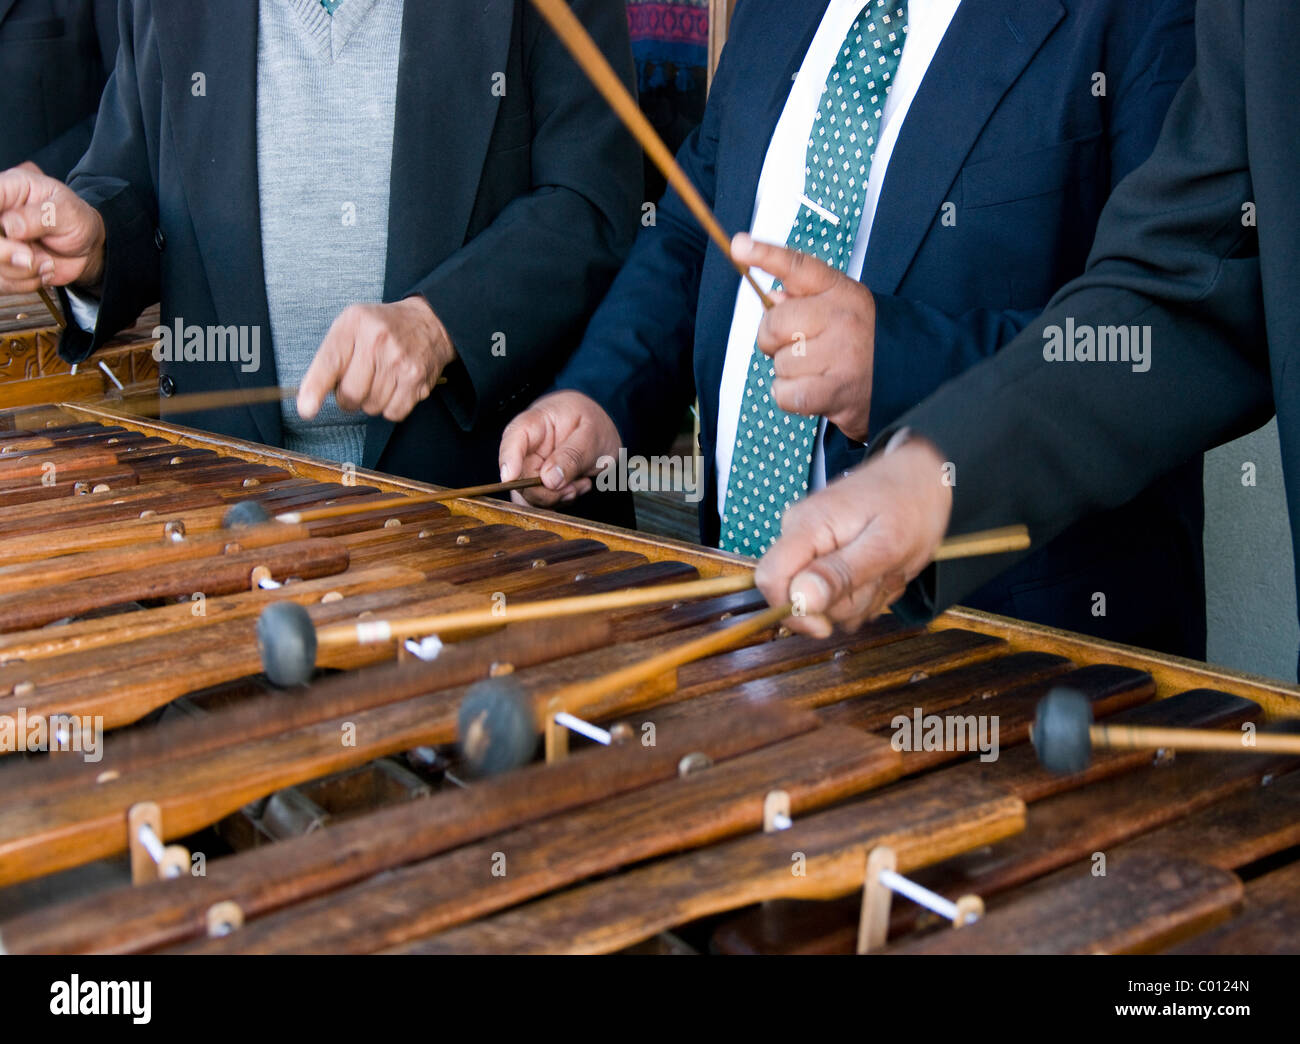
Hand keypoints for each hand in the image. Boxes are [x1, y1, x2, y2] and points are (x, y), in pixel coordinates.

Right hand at [0, 162, 105, 292]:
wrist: (86, 248)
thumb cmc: (75, 220)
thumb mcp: (66, 211)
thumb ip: (39, 216)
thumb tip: (10, 227)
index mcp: (7, 189)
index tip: (9, 233)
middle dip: (3, 254)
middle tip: (29, 257)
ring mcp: (0, 242)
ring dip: (21, 272)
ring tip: (45, 263)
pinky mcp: (3, 264)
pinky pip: (2, 283)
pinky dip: (24, 284)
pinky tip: (41, 271)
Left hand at [298, 297, 454, 422]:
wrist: (429, 322)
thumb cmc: (383, 328)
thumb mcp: (351, 325)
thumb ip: (329, 357)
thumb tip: (309, 399)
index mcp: (354, 323)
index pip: (330, 363)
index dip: (315, 389)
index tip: (306, 409)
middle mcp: (377, 341)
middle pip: (350, 394)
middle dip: (348, 397)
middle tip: (357, 382)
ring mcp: (399, 361)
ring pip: (371, 406)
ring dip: (371, 401)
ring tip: (380, 380)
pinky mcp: (416, 379)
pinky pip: (393, 413)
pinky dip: (390, 408)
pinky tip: (394, 388)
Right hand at [498, 390, 621, 506]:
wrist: (600, 431)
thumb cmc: (592, 423)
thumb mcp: (592, 434)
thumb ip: (573, 455)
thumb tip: (549, 480)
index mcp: (535, 424)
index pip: (513, 439)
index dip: (508, 459)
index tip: (510, 478)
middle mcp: (525, 448)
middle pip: (518, 477)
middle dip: (545, 491)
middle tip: (574, 486)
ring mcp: (528, 468)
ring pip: (527, 496)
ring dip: (556, 498)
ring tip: (581, 483)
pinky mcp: (535, 486)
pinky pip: (539, 504)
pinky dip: (560, 501)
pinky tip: (577, 487)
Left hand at [732, 232, 875, 441]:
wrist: (911, 376)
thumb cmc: (864, 341)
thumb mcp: (842, 308)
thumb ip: (805, 300)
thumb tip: (772, 297)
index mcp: (841, 292)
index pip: (799, 267)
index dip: (766, 255)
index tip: (740, 246)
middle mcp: (842, 318)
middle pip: (775, 323)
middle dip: (773, 340)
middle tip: (794, 346)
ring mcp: (842, 354)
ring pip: (780, 363)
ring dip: (788, 372)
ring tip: (816, 370)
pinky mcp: (838, 390)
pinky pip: (786, 392)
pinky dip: (789, 396)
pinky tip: (810, 390)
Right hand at [754, 437, 952, 637]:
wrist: (924, 478)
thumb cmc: (910, 503)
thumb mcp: (886, 545)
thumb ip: (842, 573)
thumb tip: (800, 601)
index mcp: (807, 526)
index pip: (769, 578)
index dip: (792, 611)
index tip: (827, 626)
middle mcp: (800, 535)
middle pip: (800, 598)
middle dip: (845, 602)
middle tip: (882, 577)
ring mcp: (813, 546)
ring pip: (823, 602)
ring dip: (862, 598)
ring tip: (886, 568)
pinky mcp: (826, 556)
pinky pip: (837, 596)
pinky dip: (865, 593)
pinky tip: (881, 570)